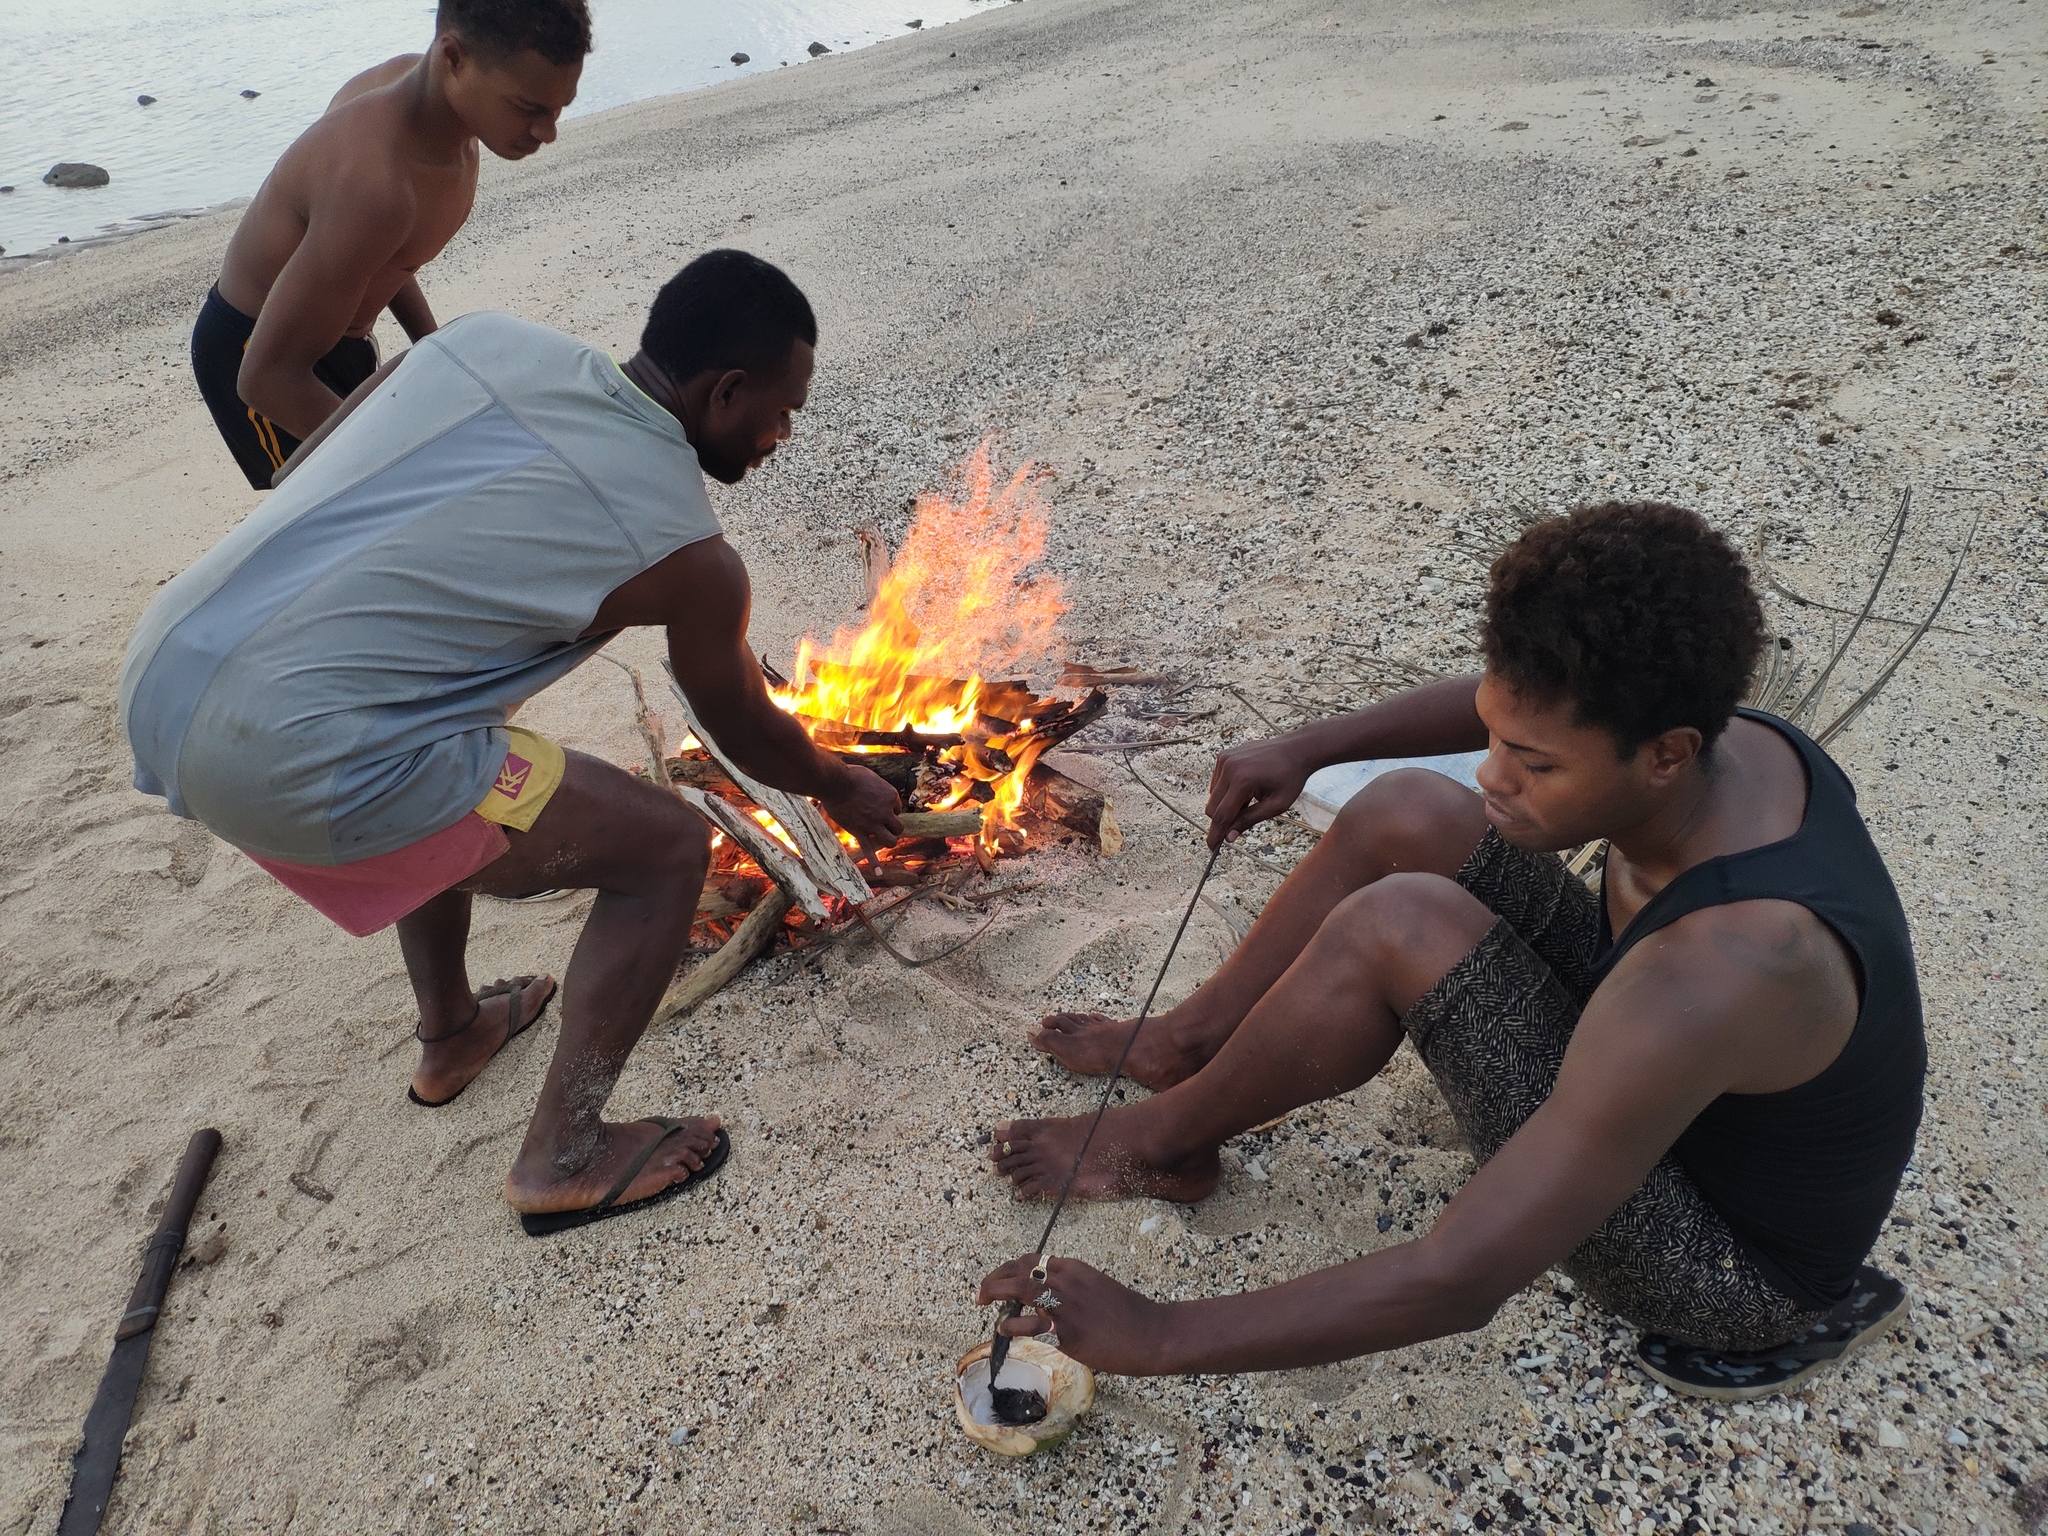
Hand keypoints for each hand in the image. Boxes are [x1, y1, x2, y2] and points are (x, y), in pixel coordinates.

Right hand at [819, 763, 902, 856]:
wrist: (835, 783)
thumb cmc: (850, 775)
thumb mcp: (869, 777)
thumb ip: (875, 787)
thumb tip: (872, 790)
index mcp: (890, 796)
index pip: (897, 808)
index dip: (887, 808)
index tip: (875, 804)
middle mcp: (885, 812)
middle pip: (898, 827)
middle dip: (892, 827)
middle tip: (881, 824)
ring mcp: (873, 824)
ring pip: (890, 840)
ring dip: (888, 841)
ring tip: (881, 839)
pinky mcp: (860, 832)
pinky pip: (869, 850)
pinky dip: (874, 862)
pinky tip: (879, 872)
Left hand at [975, 1255, 1174, 1375]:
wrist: (1153, 1333)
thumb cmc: (1129, 1314)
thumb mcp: (1097, 1287)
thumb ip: (1071, 1287)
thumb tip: (1045, 1297)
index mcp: (1075, 1268)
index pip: (1031, 1259)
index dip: (1008, 1268)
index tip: (997, 1278)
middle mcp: (1068, 1281)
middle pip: (1020, 1270)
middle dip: (995, 1278)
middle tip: (981, 1291)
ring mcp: (1068, 1306)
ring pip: (1021, 1290)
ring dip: (995, 1293)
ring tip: (981, 1301)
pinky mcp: (1069, 1333)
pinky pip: (1032, 1325)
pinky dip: (1011, 1324)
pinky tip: (1002, 1328)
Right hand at [1205, 735, 1311, 846]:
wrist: (1296, 750)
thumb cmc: (1291, 778)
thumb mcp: (1276, 805)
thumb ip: (1250, 820)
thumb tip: (1229, 837)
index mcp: (1243, 780)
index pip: (1221, 815)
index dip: (1215, 835)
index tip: (1212, 848)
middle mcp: (1229, 768)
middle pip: (1212, 807)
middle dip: (1223, 819)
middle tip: (1242, 821)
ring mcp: (1225, 759)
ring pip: (1213, 796)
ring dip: (1226, 804)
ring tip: (1250, 799)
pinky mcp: (1224, 756)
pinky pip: (1216, 783)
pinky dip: (1226, 791)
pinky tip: (1246, 787)